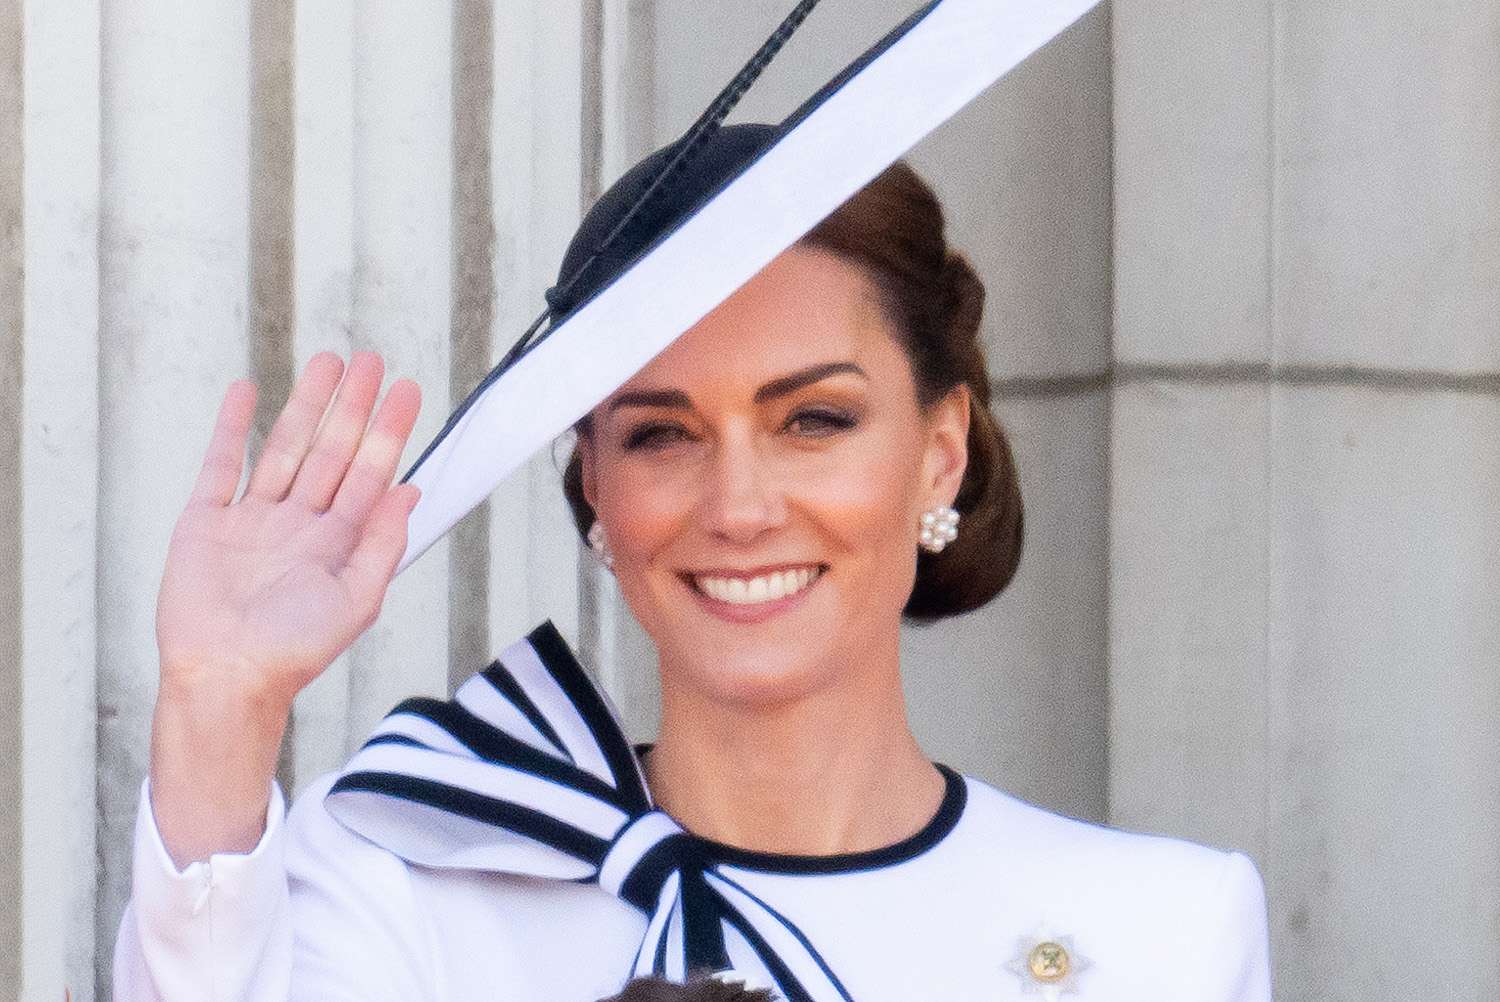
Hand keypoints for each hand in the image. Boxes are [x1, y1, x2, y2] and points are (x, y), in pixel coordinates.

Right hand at [149, 352, 420, 864]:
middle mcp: (300, 524)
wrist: (227, 677)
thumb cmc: (296, 650)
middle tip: (370, 359)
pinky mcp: (207, 523)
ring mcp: (253, 520)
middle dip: (351, 405)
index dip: (388, 431)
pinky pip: (222, 466)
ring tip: (327, 361)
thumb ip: (383, 543)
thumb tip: (413, 489)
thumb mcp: (356, 598)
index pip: (371, 473)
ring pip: (285, 448)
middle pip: (332, 450)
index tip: (407, 389)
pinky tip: (247, 392)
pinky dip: (233, 429)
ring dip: (305, 405)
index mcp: (338, 543)